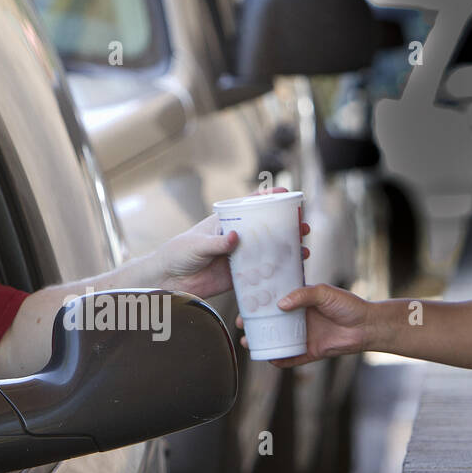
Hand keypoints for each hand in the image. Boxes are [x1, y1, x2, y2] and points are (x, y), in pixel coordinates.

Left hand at [156, 187, 309, 298]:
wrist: (168, 280)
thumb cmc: (178, 254)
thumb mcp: (197, 244)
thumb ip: (217, 243)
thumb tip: (236, 238)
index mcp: (225, 222)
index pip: (249, 206)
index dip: (268, 198)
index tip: (286, 193)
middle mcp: (235, 238)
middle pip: (265, 229)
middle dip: (286, 226)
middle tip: (303, 226)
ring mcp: (238, 257)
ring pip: (267, 251)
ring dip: (286, 250)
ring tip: (303, 250)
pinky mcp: (237, 277)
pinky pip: (259, 273)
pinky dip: (275, 273)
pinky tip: (290, 273)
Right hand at [237, 283, 370, 367]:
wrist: (367, 325)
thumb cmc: (348, 305)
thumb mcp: (324, 293)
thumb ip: (303, 295)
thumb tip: (280, 304)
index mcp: (299, 303)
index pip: (274, 302)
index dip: (259, 304)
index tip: (245, 304)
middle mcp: (298, 320)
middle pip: (271, 324)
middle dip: (254, 325)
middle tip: (242, 326)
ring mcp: (303, 336)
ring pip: (277, 341)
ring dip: (262, 343)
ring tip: (248, 343)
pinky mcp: (310, 352)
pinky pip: (291, 358)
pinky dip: (279, 360)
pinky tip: (268, 359)